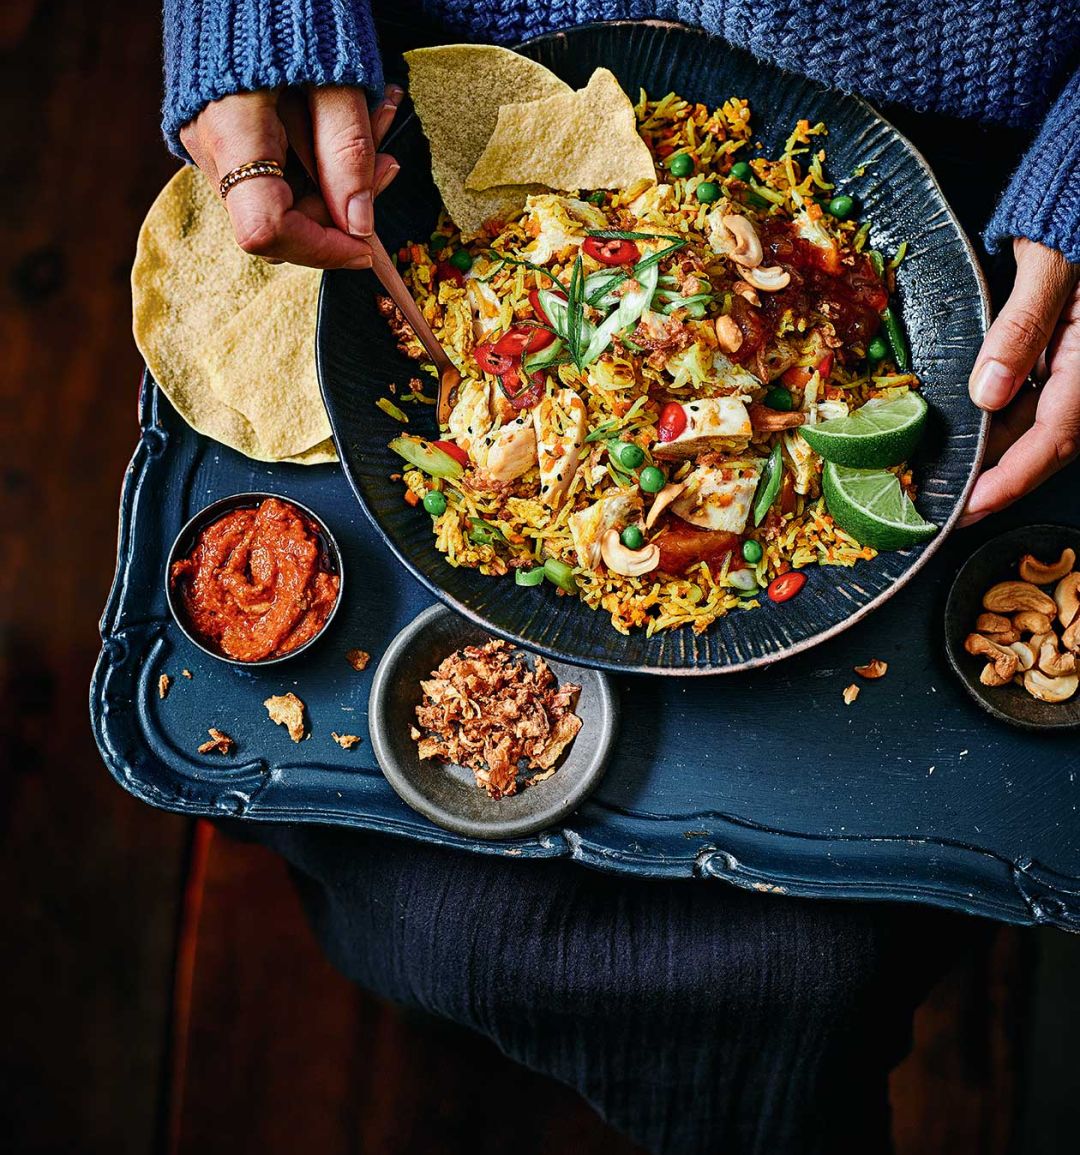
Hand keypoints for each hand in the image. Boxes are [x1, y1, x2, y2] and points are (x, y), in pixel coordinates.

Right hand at [180, 84, 403, 269]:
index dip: (320, 249)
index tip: (366, 246)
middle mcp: (211, 149)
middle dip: (341, 212)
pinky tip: (357, 128)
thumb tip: (360, 225)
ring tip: (381, 128)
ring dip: (341, 183)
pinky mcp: (229, 136)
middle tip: (389, 164)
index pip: (267, 230)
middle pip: (279, 224)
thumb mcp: (336, 78)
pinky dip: (323, 164)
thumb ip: (347, 153)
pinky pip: (278, 174)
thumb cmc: (294, 9)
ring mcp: (214, 145)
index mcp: (230, 132)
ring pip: (283, 202)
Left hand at [962, 238, 1079, 524]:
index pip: (1055, 438)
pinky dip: (995, 424)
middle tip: (943, 508)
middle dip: (993, 479)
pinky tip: (961, 434)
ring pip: (1033, 428)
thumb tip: (988, 392)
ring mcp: (1075, 368)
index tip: (970, 508)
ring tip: (940, 475)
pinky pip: (1030, 405)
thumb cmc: (1074, 219)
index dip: (1011, 480)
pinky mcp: (1061, 361)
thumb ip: (1021, 327)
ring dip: (990, 453)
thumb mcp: (1050, 264)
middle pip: (1043, 445)